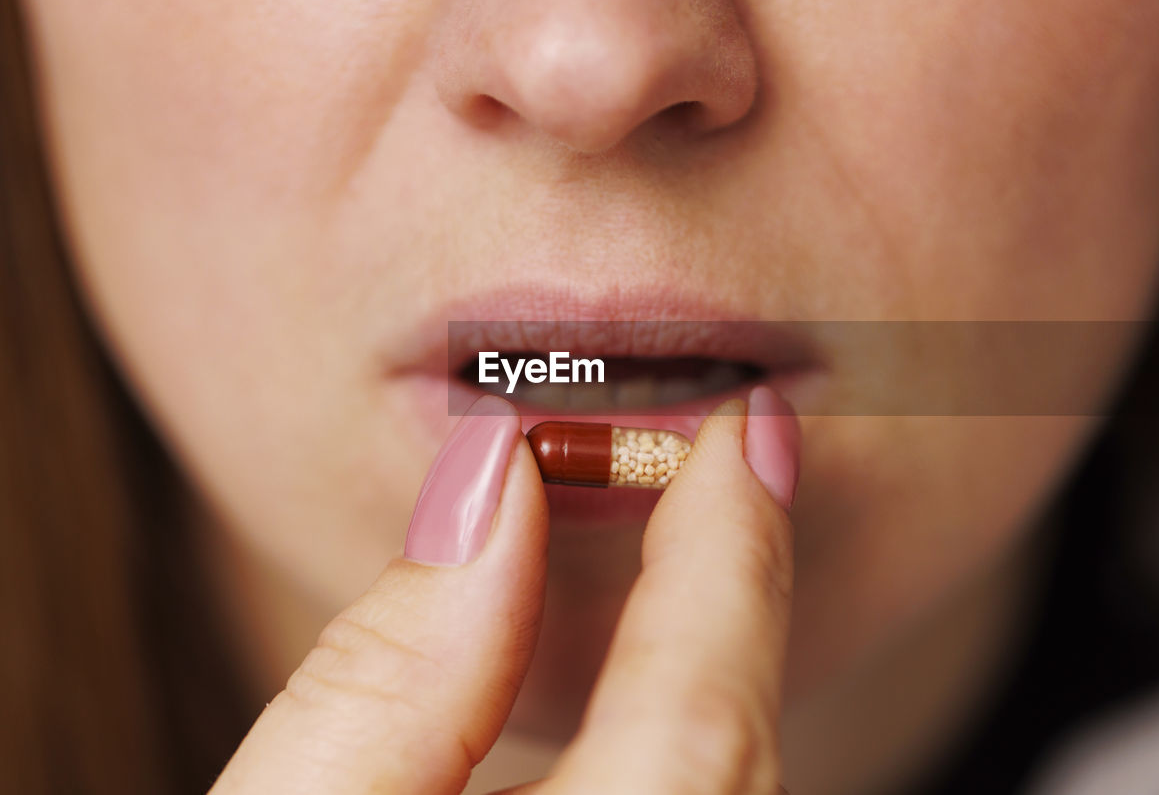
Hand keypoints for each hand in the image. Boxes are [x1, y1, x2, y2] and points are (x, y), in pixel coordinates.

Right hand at [211, 388, 799, 794]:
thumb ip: (385, 672)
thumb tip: (492, 477)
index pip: (702, 700)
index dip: (731, 547)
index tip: (747, 425)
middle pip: (741, 741)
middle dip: (745, 584)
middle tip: (744, 457)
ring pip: (739, 780)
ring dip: (727, 659)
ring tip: (709, 540)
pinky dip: (698, 734)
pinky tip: (662, 672)